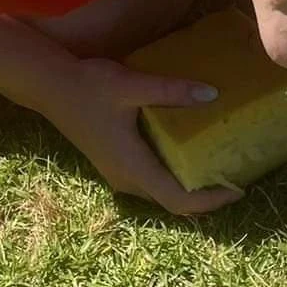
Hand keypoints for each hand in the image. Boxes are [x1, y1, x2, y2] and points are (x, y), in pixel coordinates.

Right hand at [36, 56, 241, 217]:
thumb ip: (171, 91)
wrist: (48, 85)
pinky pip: (149, 181)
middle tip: (233, 177)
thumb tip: (212, 94)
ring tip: (215, 168)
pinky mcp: (113, 162)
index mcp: (133, 165)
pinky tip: (185, 155)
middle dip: (204, 197)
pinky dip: (172, 177)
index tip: (237, 189)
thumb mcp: (132, 85)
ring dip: (187, 188)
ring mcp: (116, 172)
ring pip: (159, 193)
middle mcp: (125, 177)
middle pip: (171, 202)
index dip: (210, 201)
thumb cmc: (88, 86)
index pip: (177, 200)